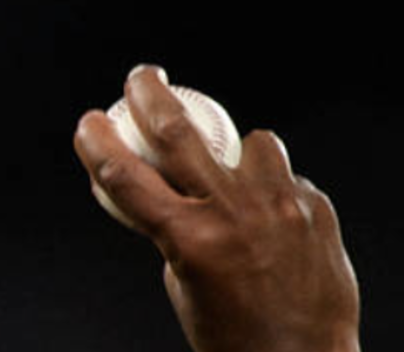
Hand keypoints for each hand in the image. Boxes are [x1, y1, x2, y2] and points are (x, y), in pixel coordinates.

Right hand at [73, 66, 360, 351]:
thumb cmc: (229, 334)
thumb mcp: (180, 279)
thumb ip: (173, 227)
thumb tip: (165, 185)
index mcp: (187, 238)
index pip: (124, 173)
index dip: (96, 140)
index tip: (88, 122)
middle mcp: (231, 214)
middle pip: (178, 130)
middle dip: (150, 92)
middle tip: (141, 76)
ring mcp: (279, 208)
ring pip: (254, 142)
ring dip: (237, 149)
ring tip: (237, 171)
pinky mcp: (314, 211)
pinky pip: (288, 179)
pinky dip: (275, 189)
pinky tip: (275, 218)